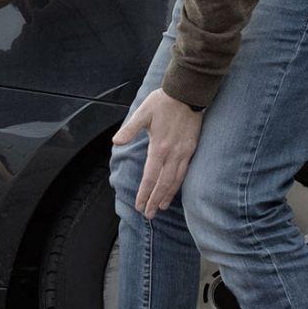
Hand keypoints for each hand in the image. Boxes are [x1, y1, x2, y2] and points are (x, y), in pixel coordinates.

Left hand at [112, 88, 202, 218]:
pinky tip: (174, 190)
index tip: (140, 206)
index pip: (150, 177)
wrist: (188, 93)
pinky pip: (185, 172)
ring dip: (168, 196)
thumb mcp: (142, 113)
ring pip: (176, 180)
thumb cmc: (163, 102)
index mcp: (159, 147)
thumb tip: (115, 141)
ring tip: (161, 208)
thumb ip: (130, 129)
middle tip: (148, 215)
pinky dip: (179, 184)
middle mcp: (174, 153)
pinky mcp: (192, 149)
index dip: (145, 193)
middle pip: (164, 184)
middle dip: (155, 200)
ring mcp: (185, 152)